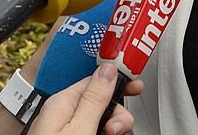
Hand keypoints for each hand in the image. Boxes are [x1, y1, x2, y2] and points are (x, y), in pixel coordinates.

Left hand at [27, 64, 142, 134]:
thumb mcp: (79, 128)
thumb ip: (94, 99)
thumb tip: (107, 69)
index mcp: (61, 104)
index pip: (95, 80)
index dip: (118, 82)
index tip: (136, 87)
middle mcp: (61, 116)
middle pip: (100, 103)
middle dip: (116, 115)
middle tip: (116, 131)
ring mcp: (64, 132)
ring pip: (99, 122)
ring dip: (112, 129)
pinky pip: (93, 132)